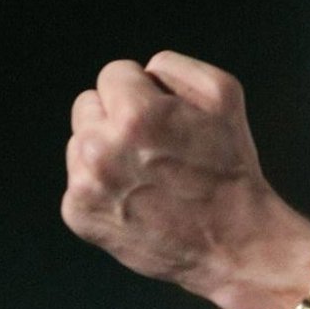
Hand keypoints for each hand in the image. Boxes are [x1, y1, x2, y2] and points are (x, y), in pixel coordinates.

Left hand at [61, 52, 309, 308]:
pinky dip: (100, 185)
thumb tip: (142, 71)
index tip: (163, 115)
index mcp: (135, 113)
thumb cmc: (229, 166)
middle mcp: (101, 147)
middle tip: (153, 145)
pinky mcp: (78, 213)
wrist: (232, 242)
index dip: (143, 90)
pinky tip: (134, 197)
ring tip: (145, 173)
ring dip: (105, 149)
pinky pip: (77, 178)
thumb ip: (174, 66)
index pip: (113, 73)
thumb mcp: (224, 94)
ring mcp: (85, 184)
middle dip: (116, 116)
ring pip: (79, 141)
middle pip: (87, 104)